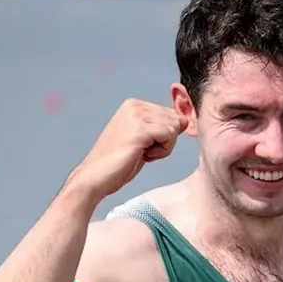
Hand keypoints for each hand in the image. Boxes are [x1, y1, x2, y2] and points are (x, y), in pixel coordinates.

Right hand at [66, 98, 186, 200]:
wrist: (96, 177)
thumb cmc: (120, 161)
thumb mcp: (144, 139)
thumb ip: (162, 127)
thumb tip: (186, 120)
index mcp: (134, 104)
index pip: (172, 115)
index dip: (165, 136)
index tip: (145, 145)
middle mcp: (135, 106)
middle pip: (176, 121)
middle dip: (166, 141)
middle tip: (143, 151)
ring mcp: (137, 116)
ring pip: (175, 128)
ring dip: (164, 147)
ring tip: (141, 153)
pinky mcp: (140, 129)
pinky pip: (170, 136)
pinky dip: (163, 151)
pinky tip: (144, 156)